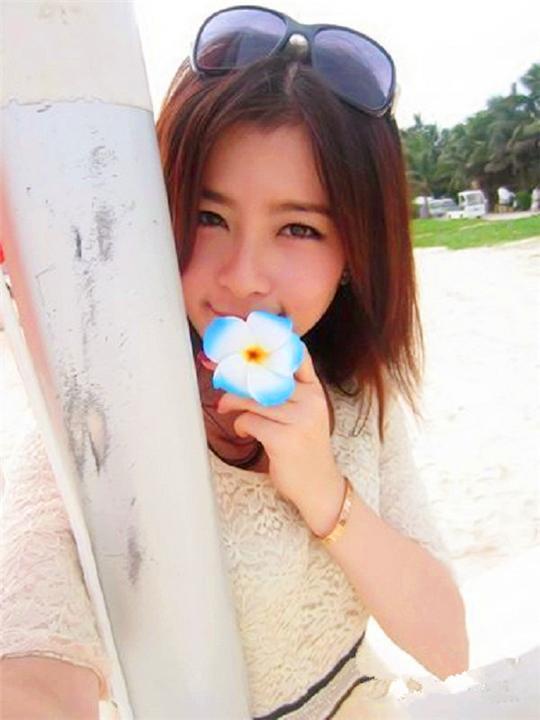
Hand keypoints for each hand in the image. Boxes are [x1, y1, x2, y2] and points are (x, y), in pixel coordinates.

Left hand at [214, 345, 344, 534]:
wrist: (318, 486)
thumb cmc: (302, 447)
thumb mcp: (302, 413)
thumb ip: (283, 391)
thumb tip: (242, 369)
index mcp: (315, 390)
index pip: (297, 355)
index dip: (270, 345)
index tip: (246, 345)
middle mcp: (311, 400)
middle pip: (264, 376)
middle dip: (236, 375)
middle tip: (219, 377)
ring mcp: (299, 419)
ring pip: (252, 398)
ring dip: (233, 404)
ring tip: (229, 410)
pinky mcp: (284, 438)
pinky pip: (249, 420)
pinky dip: (240, 426)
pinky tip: (245, 433)